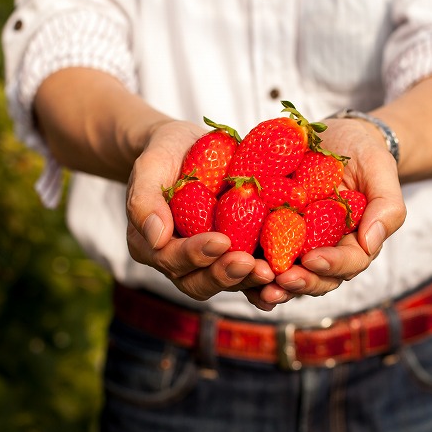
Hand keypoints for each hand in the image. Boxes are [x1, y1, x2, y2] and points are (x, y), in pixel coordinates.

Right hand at [125, 120, 274, 299]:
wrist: (190, 148)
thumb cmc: (166, 154)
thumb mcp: (150, 166)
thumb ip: (145, 200)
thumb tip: (156, 238)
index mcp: (152, 245)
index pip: (171, 259)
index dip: (195, 254)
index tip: (220, 241)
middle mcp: (180, 262)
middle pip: (199, 282)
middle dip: (224, 275)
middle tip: (248, 263)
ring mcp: (210, 262)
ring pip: (228, 283)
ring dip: (249, 281)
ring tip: (271, 271)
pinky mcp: (237, 254)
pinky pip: (249, 274)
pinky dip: (266, 279)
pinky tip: (286, 277)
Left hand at [248, 117, 406, 310]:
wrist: (333, 137)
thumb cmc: (362, 153)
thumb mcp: (380, 169)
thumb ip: (386, 206)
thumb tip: (372, 244)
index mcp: (354, 242)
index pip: (348, 262)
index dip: (332, 265)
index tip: (313, 260)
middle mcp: (324, 250)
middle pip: (315, 278)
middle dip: (299, 282)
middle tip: (281, 279)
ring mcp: (295, 244)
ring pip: (285, 274)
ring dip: (271, 283)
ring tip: (257, 282)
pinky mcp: (268, 232)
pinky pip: (258, 253)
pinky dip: (248, 264)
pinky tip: (233, 263)